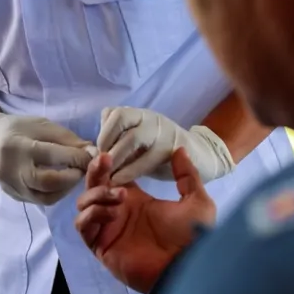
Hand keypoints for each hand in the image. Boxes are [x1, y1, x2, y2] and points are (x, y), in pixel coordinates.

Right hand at [0, 113, 95, 206]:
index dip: (76, 157)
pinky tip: (63, 183)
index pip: (51, 155)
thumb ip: (69, 140)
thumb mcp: (45, 126)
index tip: (93, 156)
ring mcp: (11, 186)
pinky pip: (40, 200)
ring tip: (74, 175)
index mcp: (18, 145)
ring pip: (45, 197)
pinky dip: (56, 193)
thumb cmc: (22, 129)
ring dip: (66, 188)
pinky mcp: (14, 195)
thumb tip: (94, 153)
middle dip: (72, 177)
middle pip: (47, 182)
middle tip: (84, 169)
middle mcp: (11, 169)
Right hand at [75, 148, 215, 292]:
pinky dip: (92, 215)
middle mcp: (118, 213)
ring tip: (121, 196)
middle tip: (105, 160)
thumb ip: (187, 175)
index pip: (113, 178)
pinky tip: (112, 213)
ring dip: (98, 194)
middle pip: (94, 187)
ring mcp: (108, 229)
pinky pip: (83, 226)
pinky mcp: (101, 246)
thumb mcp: (197, 200)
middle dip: (96, 172)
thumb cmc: (192, 236)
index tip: (111, 151)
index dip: (108, 164)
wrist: (186, 268)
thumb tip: (179, 149)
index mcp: (137, 201)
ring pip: (84, 204)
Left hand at [97, 106, 234, 185]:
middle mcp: (150, 119)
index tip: (98, 153)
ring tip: (108, 176)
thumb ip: (117, 142)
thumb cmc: (162, 151)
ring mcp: (162, 132)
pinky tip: (121, 181)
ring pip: (133, 137)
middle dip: (106, 142)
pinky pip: (148, 159)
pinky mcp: (171, 151)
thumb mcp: (138, 142)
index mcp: (139, 115)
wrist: (201, 157)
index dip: (102, 132)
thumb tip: (91, 151)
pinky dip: (131, 170)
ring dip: (117, 157)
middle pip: (120, 117)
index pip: (113, 112)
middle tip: (101, 165)